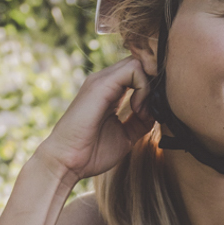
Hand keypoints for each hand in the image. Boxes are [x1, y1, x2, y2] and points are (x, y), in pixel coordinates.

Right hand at [34, 58, 153, 181]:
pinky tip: (138, 109)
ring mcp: (101, 81)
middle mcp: (105, 81)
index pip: (138, 73)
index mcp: (109, 91)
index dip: (152, 87)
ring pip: (138, 62)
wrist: (67, 162)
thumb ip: (140, 122)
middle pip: (140, 63)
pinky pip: (134, 69)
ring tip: (142, 112)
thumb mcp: (125, 136)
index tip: (153, 112)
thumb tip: (157, 112)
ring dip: (149, 86)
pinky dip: (144, 87)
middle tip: (152, 109)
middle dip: (154, 83)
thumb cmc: (91, 153)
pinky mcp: (101, 85)